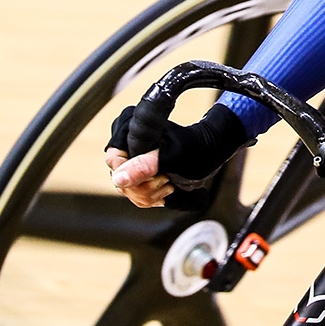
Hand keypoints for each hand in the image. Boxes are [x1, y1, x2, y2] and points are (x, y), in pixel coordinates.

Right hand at [105, 103, 249, 207]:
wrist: (210, 153)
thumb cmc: (196, 147)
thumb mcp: (172, 156)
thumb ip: (145, 166)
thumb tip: (118, 179)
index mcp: (129, 127)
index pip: (114, 159)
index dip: (132, 174)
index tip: (155, 175)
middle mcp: (126, 142)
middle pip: (119, 177)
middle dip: (144, 186)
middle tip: (166, 180)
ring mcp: (130, 159)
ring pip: (126, 189)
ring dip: (150, 193)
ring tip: (169, 183)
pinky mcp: (137, 173)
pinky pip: (134, 194)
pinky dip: (151, 197)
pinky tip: (166, 188)